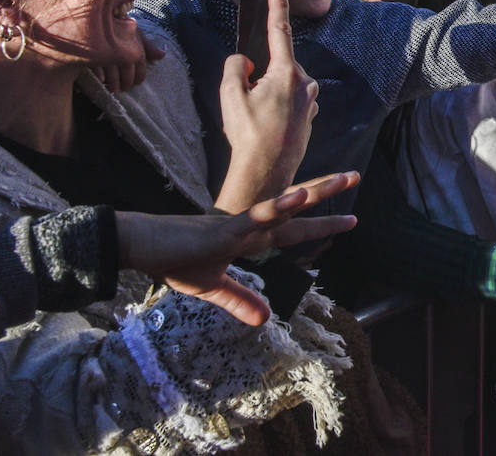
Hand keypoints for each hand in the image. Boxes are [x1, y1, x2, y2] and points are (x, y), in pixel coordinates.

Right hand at [91, 27, 165, 93]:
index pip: (140, 72)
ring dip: (113, 85)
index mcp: (137, 51)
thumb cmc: (119, 25)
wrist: (97, 15)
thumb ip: (148, 46)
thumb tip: (162, 56)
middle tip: (123, 89)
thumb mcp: (135, 33)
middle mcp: (124, 55)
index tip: (135, 83)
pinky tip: (102, 80)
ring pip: (112, 78)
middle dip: (126, 85)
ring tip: (113, 90)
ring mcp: (108, 57)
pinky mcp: (92, 56)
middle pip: (127, 78)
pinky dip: (100, 77)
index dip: (138, 79)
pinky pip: (97, 71)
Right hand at [117, 172, 359, 325]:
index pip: (293, 229)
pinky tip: (298, 197)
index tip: (350, 219)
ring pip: (283, 204)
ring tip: (341, 179)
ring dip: (313, 192)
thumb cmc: (172, 261)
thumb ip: (240, 300)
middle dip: (327, 193)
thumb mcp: (212, 287)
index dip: (321, 224)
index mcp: (250, 237)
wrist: (140, 247)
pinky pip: (255, 216)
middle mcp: (251, 225)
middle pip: (296, 207)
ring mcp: (239, 225)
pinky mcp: (224, 230)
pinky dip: (277, 208)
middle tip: (355, 175)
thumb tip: (266, 320)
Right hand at [216, 0, 319, 211]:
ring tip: (253, 121)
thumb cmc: (248, 133)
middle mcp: (305, 83)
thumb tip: (246, 62)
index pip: (279, 31)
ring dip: (265, 95)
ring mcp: (310, 101)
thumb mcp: (230, 94)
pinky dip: (273, 109)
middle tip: (243, 103)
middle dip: (258, 77)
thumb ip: (236, 67)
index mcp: (286, 72)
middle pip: (276, 66)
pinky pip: (286, 103)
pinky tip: (263, 128)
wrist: (266, 171)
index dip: (276, 6)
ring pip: (280, 86)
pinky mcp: (309, 116)